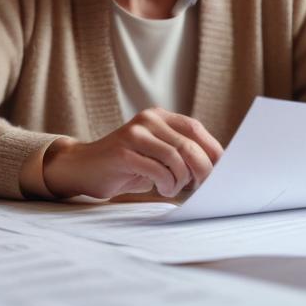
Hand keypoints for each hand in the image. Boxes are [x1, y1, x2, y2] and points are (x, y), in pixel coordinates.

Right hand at [41, 108, 223, 199]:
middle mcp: (147, 120)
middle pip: (189, 145)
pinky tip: (160, 188)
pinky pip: (157, 170)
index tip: (222, 171)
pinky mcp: (123, 152)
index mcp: (158, 116)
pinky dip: (166, 184)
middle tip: (201, 187)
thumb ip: (179, 153)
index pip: (195, 129)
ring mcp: (134, 134)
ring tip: (174, 188)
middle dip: (202, 170)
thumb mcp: (155, 153)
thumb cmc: (125, 165)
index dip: (213, 150)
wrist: (83, 167)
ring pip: (176, 158)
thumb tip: (216, 168)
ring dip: (182, 180)